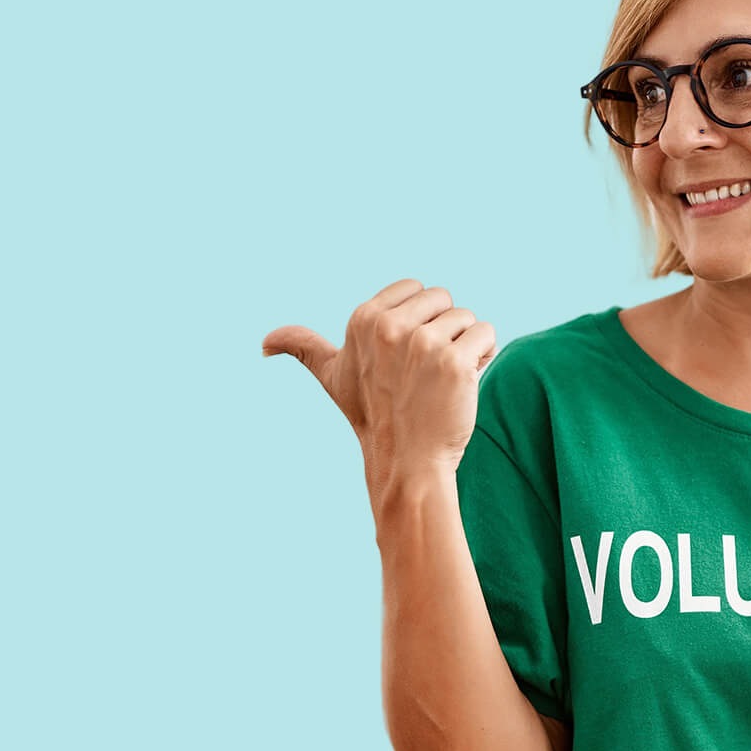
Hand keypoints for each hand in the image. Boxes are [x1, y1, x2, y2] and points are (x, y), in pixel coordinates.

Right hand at [261, 279, 497, 491]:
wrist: (406, 461)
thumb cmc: (372, 416)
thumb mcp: (332, 377)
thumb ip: (303, 349)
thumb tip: (264, 343)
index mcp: (364, 318)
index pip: (416, 289)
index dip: (420, 319)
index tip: (406, 355)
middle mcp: (390, 326)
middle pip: (443, 300)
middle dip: (444, 330)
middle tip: (427, 370)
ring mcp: (422, 344)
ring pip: (467, 317)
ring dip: (465, 346)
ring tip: (443, 379)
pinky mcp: (454, 362)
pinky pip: (486, 333)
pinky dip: (483, 355)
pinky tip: (464, 382)